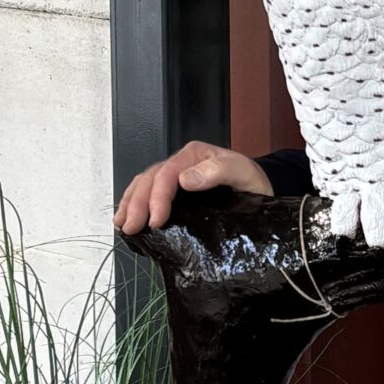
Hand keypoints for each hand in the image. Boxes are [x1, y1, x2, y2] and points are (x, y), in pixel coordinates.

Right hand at [113, 142, 273, 235]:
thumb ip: (220, 171)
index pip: (167, 173)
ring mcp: (176, 176)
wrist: (260, 191)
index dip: (157, 198)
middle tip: (131, 227)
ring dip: (130, 204)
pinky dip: (135, 204)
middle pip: (150, 179)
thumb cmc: (254, 183)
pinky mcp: (174, 191)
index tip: (156, 221)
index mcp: (195, 156)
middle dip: (137, 204)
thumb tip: (186, 179)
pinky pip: (149, 193)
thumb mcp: (244, 174)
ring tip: (122, 225)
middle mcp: (182, 163)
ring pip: (144, 185)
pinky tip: (127, 218)